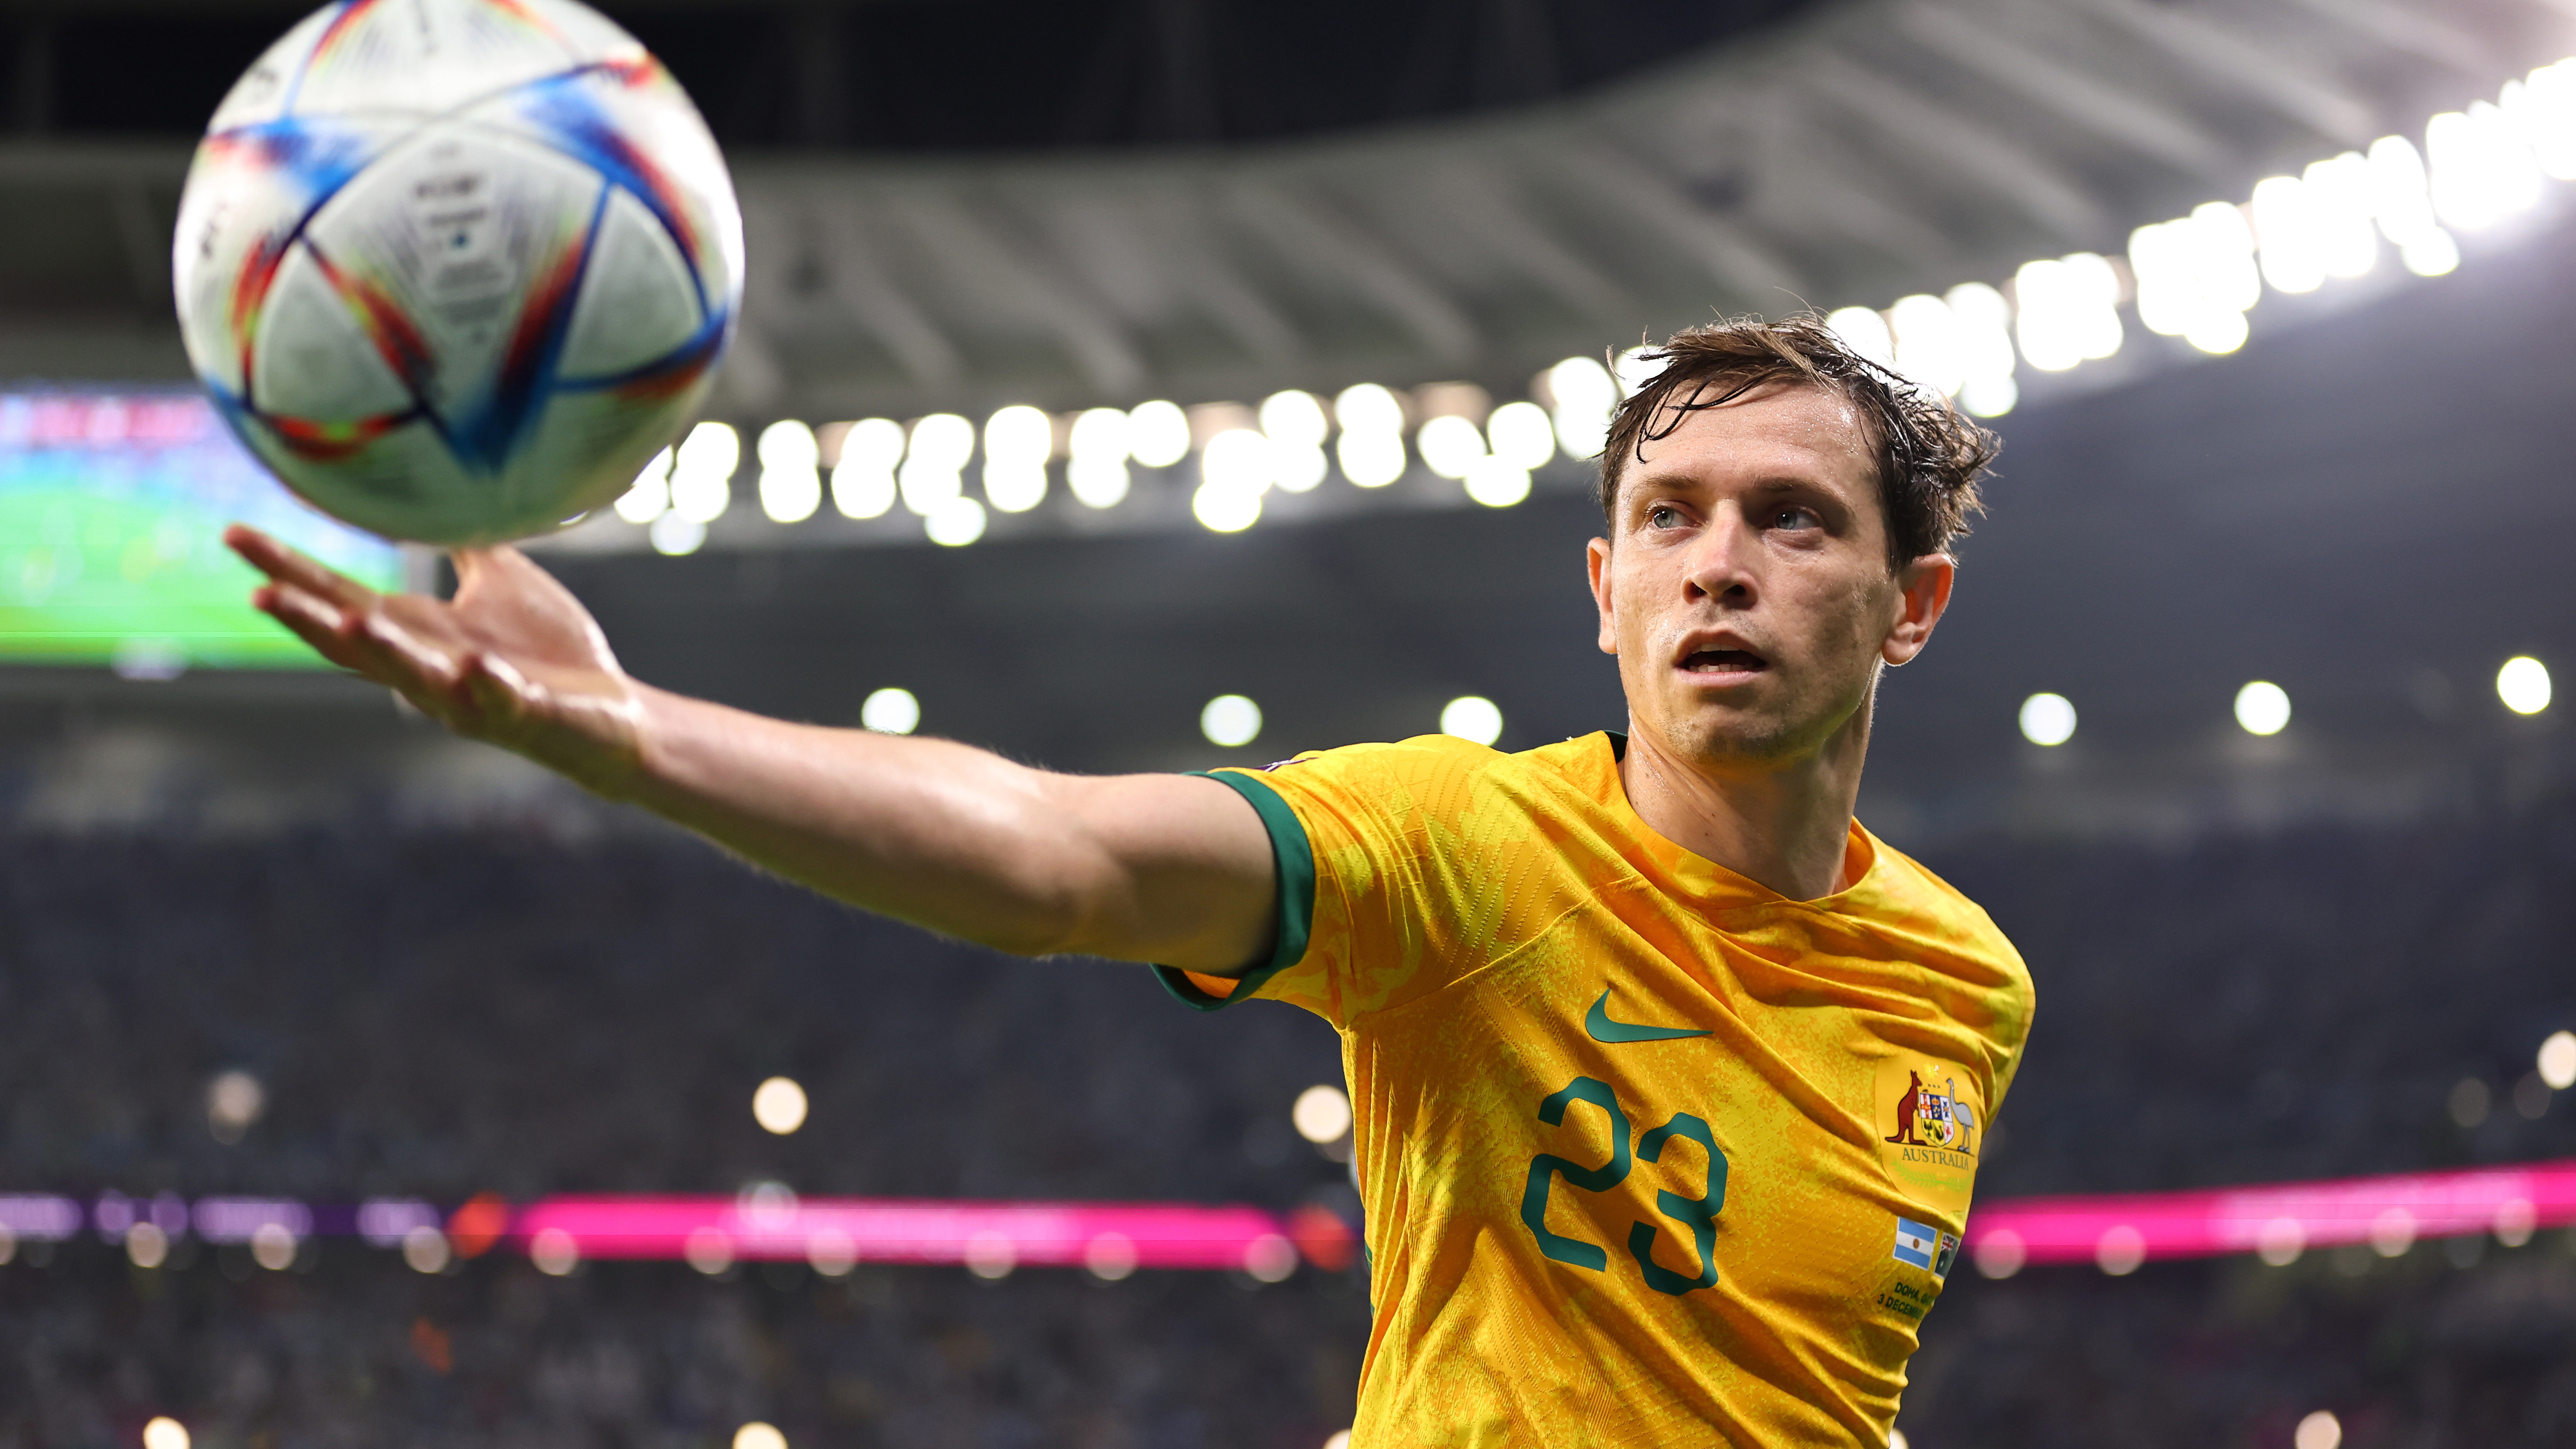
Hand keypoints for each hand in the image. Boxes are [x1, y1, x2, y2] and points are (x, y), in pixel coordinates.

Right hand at [225, 524, 646, 795]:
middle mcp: (430, 670)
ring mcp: (472, 697)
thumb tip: (437, 490)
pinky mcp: (523, 714)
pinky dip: (484, 684)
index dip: (287, 571)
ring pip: (414, 678)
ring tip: (347, 623)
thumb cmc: (550, 652)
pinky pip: (500, 699)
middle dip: (307, 620)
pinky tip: (474, 664)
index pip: (336, 599)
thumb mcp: (500, 585)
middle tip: (258, 591)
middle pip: (354, 645)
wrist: (612, 715)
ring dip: (382, 653)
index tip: (234, 535)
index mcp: (418, 635)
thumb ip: (465, 545)